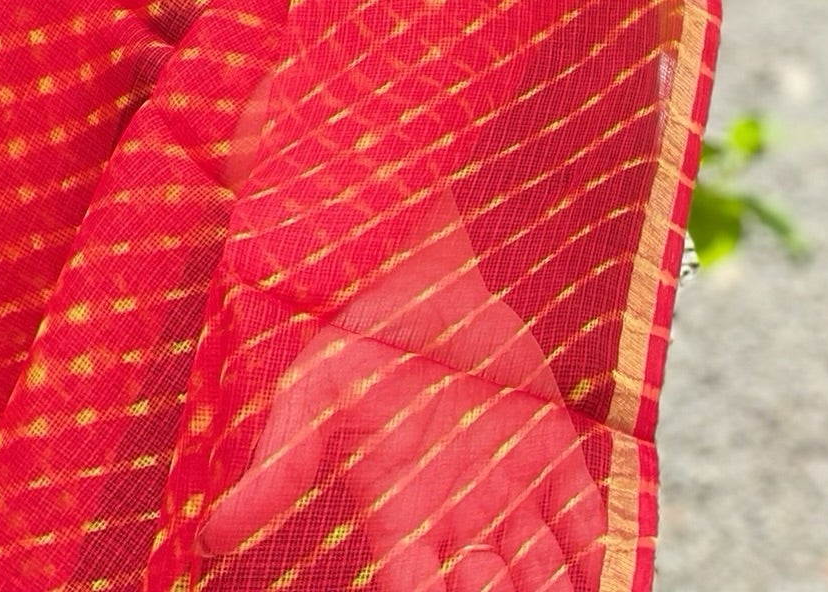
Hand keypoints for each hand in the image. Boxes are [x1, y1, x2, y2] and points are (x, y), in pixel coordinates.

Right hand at [199, 198, 605, 588]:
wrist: (411, 268)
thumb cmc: (353, 332)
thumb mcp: (311, 397)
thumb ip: (277, 465)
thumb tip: (209, 538)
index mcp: (397, 515)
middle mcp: (454, 514)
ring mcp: (504, 483)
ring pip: (541, 568)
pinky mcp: (546, 444)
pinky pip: (580, 514)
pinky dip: (599, 549)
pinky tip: (617, 576)